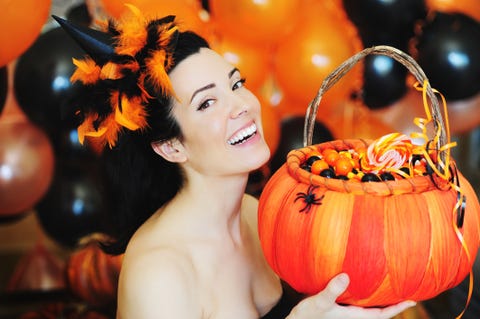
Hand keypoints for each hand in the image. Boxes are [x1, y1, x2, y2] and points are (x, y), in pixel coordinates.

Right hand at [286, 273, 415, 318]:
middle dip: (393, 302)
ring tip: (388, 288)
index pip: (383, 313)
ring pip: (369, 308)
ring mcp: (347, 315)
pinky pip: (358, 304)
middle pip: (380, 311)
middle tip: (406, 291)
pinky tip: (361, 287)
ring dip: (380, 299)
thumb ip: (333, 290)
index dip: (398, 307)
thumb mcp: (319, 302)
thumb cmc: (307, 317)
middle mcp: (354, 317)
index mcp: (355, 317)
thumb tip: (346, 275)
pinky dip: (365, 296)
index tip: (414, 300)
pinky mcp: (339, 311)